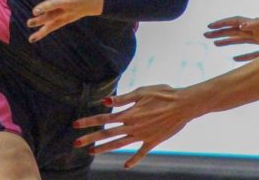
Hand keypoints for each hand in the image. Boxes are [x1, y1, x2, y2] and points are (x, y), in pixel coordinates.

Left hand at [26, 0, 103, 42]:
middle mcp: (66, 1)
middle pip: (54, 5)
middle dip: (45, 8)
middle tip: (36, 10)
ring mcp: (65, 12)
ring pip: (52, 18)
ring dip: (41, 22)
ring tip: (30, 23)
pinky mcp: (64, 20)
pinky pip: (52, 27)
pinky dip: (43, 33)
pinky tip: (32, 38)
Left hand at [74, 85, 192, 168]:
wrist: (184, 105)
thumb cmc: (162, 94)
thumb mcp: (141, 92)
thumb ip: (122, 99)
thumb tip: (104, 102)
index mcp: (128, 114)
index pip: (103, 118)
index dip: (88, 121)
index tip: (75, 125)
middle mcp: (133, 127)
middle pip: (107, 134)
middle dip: (90, 138)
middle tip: (75, 143)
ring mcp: (142, 136)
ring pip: (119, 144)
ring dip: (104, 149)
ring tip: (91, 152)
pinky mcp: (153, 141)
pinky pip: (140, 153)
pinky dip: (133, 160)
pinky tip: (125, 166)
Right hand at [204, 15, 258, 61]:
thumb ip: (258, 23)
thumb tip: (241, 26)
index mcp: (258, 25)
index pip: (235, 23)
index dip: (222, 24)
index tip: (209, 27)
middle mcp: (258, 33)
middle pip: (234, 32)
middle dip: (220, 33)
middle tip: (205, 34)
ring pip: (240, 43)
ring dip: (227, 42)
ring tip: (214, 43)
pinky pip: (251, 55)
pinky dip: (242, 57)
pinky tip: (234, 58)